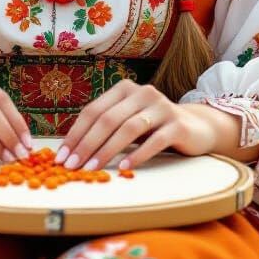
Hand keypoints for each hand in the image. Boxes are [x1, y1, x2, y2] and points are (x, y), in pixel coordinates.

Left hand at [55, 79, 218, 171]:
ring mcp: (161, 107)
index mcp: (124, 89)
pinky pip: (155, 140)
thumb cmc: (153, 127)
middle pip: (108, 119)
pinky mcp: (177, 124)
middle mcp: (142, 93)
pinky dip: (137, 154)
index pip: (93, 110)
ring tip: (92, 169)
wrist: (196, 127)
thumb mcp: (128, 122)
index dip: (76, 134)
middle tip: (72, 166)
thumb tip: (71, 151)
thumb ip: (106, 128)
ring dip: (107, 150)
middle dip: (86, 144)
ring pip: (128, 128)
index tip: (62, 156)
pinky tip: (124, 167)